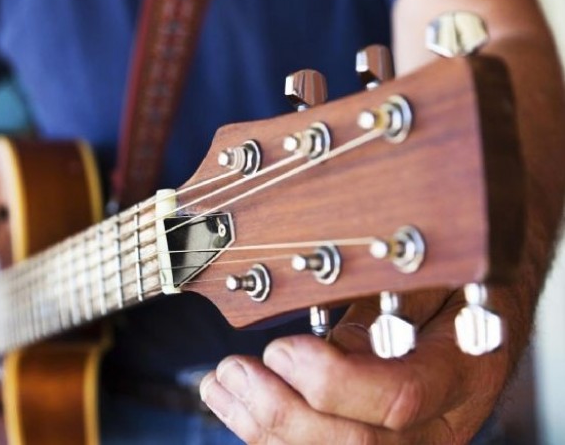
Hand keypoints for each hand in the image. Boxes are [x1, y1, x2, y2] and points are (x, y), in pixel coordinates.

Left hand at [199, 289, 511, 443]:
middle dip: (281, 413)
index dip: (333, 380)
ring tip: (222, 386)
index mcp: (461, 373)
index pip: (400, 397)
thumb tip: (329, 336)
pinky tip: (235, 406)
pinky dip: (267, 436)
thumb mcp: (438, 280)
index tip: (280, 348)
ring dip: (262, 429)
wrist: (487, 325)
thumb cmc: (460, 292)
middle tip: (234, 370)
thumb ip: (388, 304)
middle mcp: (440, 425)